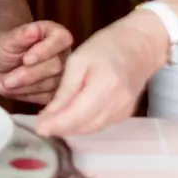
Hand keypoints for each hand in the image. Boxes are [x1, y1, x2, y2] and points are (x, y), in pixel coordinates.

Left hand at [0, 20, 72, 103]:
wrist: (0, 67)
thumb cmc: (5, 48)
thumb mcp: (6, 40)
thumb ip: (21, 35)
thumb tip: (35, 29)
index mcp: (55, 34)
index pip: (62, 38)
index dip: (46, 50)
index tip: (26, 60)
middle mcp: (64, 54)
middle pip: (56, 66)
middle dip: (29, 74)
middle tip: (6, 80)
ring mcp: (64, 74)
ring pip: (51, 84)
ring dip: (25, 87)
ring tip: (6, 84)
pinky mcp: (58, 92)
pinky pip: (48, 98)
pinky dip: (28, 95)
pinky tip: (15, 90)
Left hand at [34, 10, 167, 137]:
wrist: (139, 46)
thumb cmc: (106, 47)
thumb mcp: (78, 61)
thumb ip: (64, 91)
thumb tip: (47, 117)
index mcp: (105, 86)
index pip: (76, 116)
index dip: (56, 125)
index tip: (38, 127)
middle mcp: (117, 104)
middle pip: (83, 127)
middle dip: (60, 128)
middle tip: (41, 124)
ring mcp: (123, 111)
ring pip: (90, 130)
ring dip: (71, 129)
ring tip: (53, 121)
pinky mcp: (124, 114)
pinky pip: (99, 125)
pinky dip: (83, 124)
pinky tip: (72, 117)